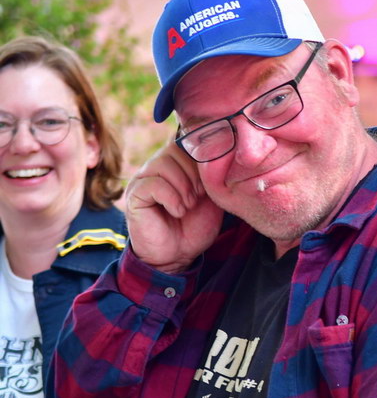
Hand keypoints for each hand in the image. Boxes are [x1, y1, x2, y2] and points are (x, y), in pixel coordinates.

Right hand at [125, 141, 223, 272]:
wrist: (178, 256)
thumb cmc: (195, 226)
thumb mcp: (211, 197)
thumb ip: (212, 174)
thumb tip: (221, 153)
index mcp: (176, 163)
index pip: (187, 141)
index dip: (201, 160)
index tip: (208, 185)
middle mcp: (157, 166)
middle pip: (175, 149)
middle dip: (194, 175)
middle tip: (198, 198)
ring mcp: (143, 179)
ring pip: (163, 163)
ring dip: (183, 188)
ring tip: (188, 206)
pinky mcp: (134, 195)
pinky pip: (153, 184)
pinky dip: (171, 198)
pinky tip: (177, 212)